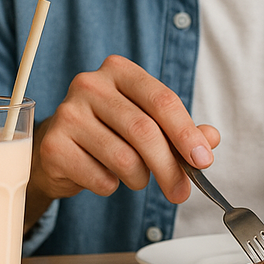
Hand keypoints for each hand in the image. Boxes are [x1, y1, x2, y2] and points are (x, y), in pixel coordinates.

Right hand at [29, 55, 219, 213]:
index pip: (161, 100)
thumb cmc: (108, 131)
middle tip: (180, 192)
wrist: (59, 148)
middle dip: (170, 168)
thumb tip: (210, 139)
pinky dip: (111, 186)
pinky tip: (103, 175)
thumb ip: (180, 130)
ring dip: (140, 179)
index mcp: (118, 71)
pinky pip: (100, 178)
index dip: (186, 133)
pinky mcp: (53, 145)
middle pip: (144, 131)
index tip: (203, 161)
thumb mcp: (147, 122)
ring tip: (136, 178)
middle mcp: (90, 85)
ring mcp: (68, 113)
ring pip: (124, 159)